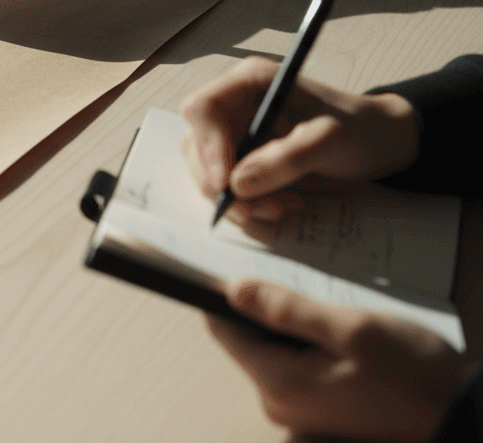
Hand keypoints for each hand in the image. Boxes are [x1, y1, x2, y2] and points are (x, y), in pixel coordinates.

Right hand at [180, 57, 417, 223]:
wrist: (380, 145)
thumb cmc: (360, 130)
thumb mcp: (330, 140)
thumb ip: (286, 158)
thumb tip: (238, 183)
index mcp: (250, 84)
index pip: (203, 108)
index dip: (207, 145)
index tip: (226, 183)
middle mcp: (235, 106)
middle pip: (197, 146)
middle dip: (222, 184)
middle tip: (255, 209)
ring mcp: (236, 135)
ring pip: (208, 172)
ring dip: (238, 200)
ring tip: (281, 208)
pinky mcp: (244, 161)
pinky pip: (227, 189)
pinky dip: (248, 205)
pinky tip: (282, 205)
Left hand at [208, 280, 466, 441]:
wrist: (461, 417)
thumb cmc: (417, 378)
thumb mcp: (354, 330)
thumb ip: (288, 310)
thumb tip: (234, 290)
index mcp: (278, 383)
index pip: (222, 329)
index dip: (221, 293)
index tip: (231, 262)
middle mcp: (278, 402)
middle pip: (247, 338)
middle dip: (265, 306)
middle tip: (299, 279)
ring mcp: (298, 409)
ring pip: (273, 348)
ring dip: (292, 322)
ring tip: (328, 305)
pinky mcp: (319, 407)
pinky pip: (296, 363)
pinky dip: (309, 341)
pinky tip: (340, 329)